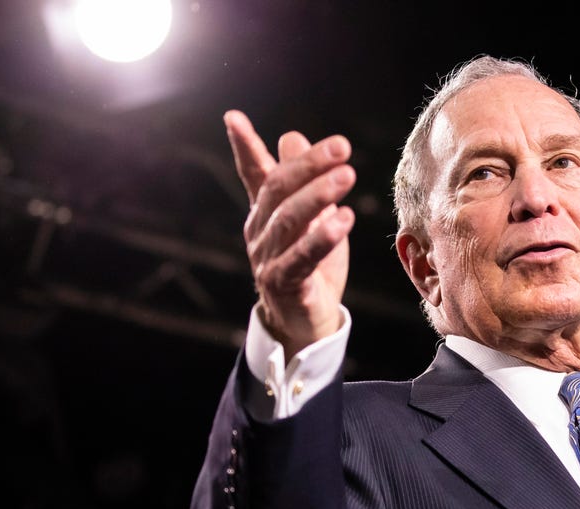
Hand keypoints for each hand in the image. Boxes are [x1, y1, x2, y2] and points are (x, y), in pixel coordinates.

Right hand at [224, 110, 356, 356]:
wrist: (306, 320)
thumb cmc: (310, 264)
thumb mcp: (310, 218)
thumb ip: (300, 181)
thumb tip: (291, 136)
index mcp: (264, 212)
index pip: (253, 174)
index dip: (244, 146)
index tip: (233, 117)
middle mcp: (260, 232)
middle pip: (279, 190)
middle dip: (308, 165)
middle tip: (341, 147)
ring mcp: (268, 258)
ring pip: (290, 221)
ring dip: (319, 195)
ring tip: (347, 176)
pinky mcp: (284, 284)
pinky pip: (301, 258)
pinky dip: (322, 238)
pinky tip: (344, 219)